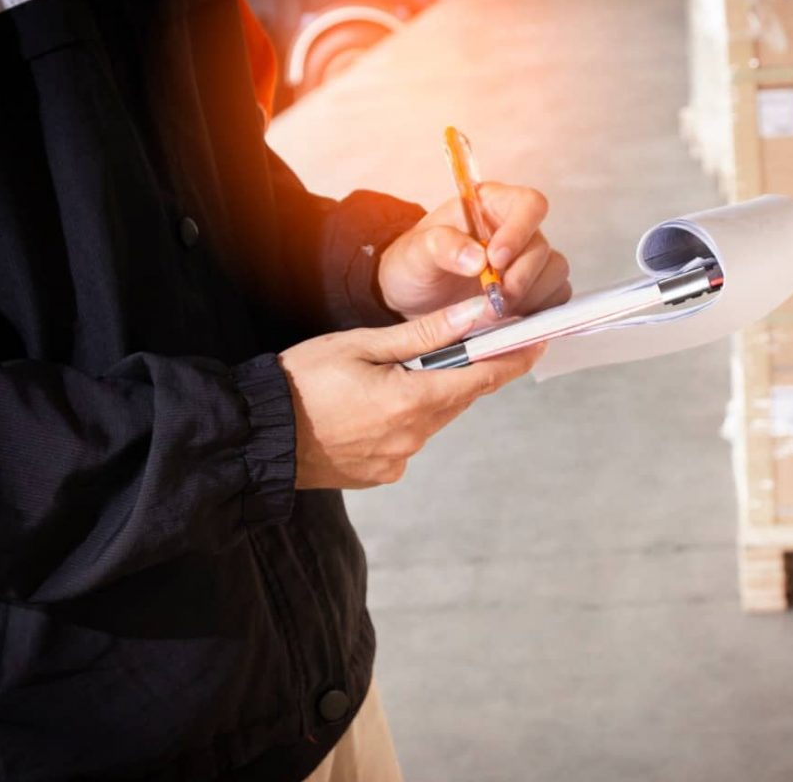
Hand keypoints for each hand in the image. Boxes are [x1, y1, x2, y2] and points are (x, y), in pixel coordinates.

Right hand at [278, 296, 543, 488]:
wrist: (256, 435)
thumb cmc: (300, 382)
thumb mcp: (361, 345)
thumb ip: (423, 335)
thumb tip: (473, 317)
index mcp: (412, 401)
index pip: (482, 378)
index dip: (513, 360)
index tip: (537, 342)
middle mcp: (412, 437)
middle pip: (459, 398)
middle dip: (466, 372)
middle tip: (470, 345)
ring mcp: (397, 460)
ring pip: (433, 420)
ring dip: (430, 396)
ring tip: (396, 375)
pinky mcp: (382, 474)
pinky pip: (408, 441)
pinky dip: (404, 420)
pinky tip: (372, 407)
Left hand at [377, 183, 570, 320]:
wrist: (413, 298)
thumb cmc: (415, 265)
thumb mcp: (415, 252)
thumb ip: (442, 246)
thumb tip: (477, 259)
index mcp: (492, 205)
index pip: (529, 204)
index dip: (520, 230)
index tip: (495, 260)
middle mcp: (517, 230)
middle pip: (542, 247)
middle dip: (520, 278)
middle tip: (492, 300)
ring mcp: (529, 262)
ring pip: (554, 274)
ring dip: (529, 297)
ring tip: (494, 312)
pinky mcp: (536, 291)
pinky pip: (556, 298)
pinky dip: (537, 311)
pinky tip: (509, 318)